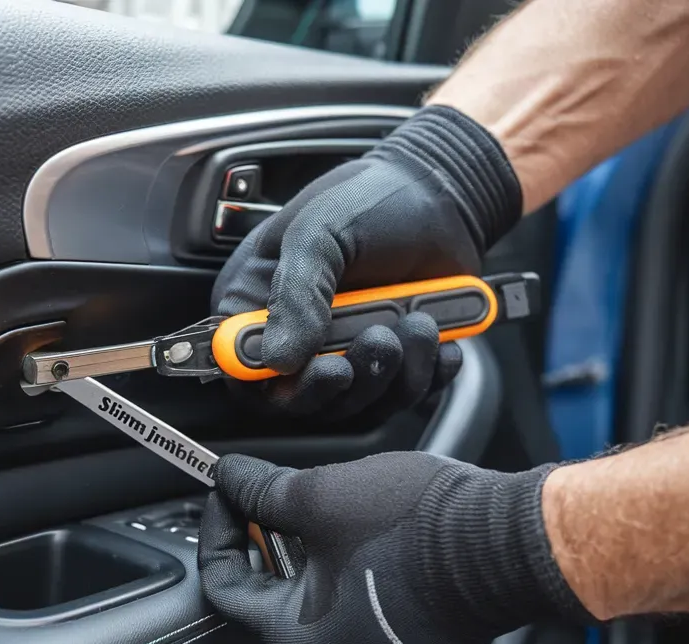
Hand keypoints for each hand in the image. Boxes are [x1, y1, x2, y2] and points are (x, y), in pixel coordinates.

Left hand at [198, 453, 590, 643]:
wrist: (509, 544)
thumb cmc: (418, 530)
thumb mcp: (319, 496)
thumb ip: (262, 490)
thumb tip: (231, 478)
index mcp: (299, 643)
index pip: (224, 587)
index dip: (217, 530)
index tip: (228, 492)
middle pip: (269, 596)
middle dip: (264, 538)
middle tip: (268, 493)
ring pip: (313, 600)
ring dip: (305, 551)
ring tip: (316, 503)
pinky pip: (353, 608)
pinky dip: (343, 569)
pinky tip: (356, 531)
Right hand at [210, 105, 521, 418]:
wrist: (442, 194)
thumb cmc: (369, 198)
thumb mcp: (319, 232)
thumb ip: (295, 293)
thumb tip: (277, 358)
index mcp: (257, 303)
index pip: (245, 374)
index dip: (279, 389)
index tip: (324, 368)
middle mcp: (295, 336)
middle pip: (304, 401)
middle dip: (351, 381)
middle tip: (381, 339)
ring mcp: (343, 352)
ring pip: (357, 404)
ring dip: (394, 374)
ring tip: (419, 323)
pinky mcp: (388, 363)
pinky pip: (401, 397)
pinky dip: (426, 375)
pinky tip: (439, 340)